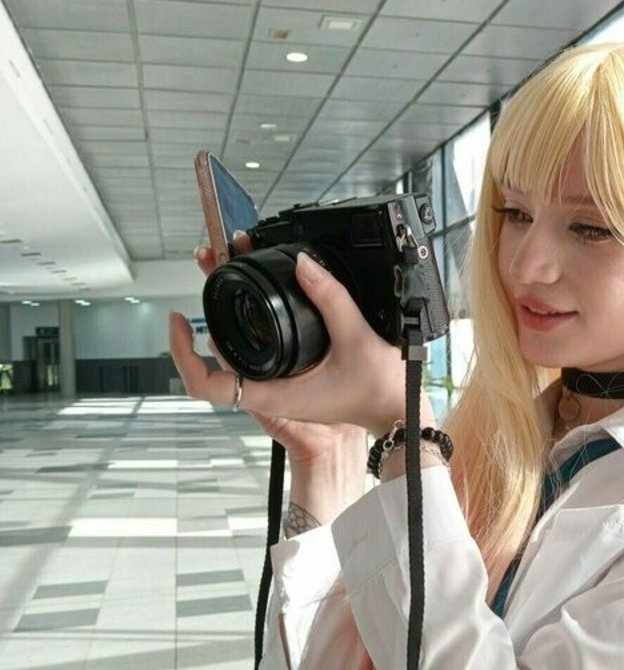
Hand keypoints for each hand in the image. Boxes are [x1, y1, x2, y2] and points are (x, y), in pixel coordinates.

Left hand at [169, 239, 423, 445]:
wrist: (399, 409)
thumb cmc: (379, 391)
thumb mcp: (356, 338)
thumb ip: (329, 298)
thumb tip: (303, 264)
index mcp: (272, 391)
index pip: (205, 383)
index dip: (181, 352)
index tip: (179, 318)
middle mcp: (269, 389)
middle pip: (215, 352)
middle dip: (207, 303)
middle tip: (210, 261)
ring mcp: (278, 382)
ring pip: (235, 347)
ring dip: (228, 306)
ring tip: (228, 262)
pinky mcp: (291, 374)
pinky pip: (256, 348)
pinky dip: (249, 317)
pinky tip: (257, 289)